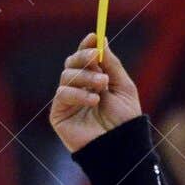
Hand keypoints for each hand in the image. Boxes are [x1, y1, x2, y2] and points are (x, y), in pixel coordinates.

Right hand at [50, 33, 142, 153]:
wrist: (122, 147)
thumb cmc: (125, 121)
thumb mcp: (124, 87)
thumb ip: (112, 64)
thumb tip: (101, 38)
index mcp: (94, 81)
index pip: (85, 59)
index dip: (87, 46)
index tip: (94, 37)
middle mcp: (79, 89)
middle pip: (71, 63)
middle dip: (83, 57)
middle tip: (96, 57)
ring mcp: (68, 101)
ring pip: (67, 76)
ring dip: (85, 77)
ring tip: (103, 84)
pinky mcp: (59, 114)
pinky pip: (63, 94)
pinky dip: (78, 93)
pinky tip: (94, 100)